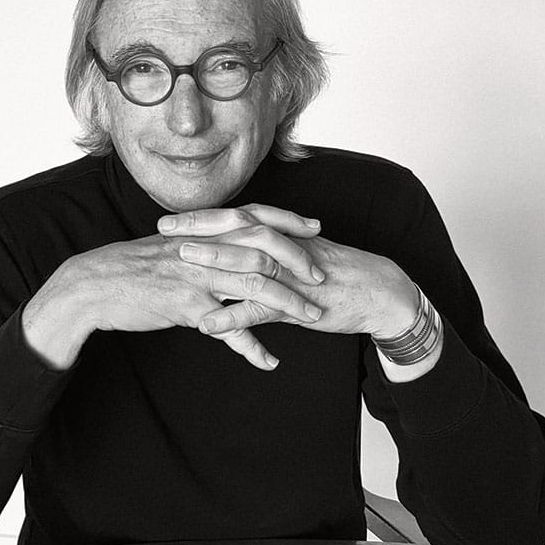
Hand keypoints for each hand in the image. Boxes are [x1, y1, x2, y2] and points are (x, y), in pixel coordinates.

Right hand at [23, 231, 322, 371]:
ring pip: (254, 286)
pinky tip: (269, 361)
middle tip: (322, 276)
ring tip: (313, 317)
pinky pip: (227, 329)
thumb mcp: (171, 246)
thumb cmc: (131, 266)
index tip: (315, 227)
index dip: (287, 220)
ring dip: (289, 304)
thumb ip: (201, 244)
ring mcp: (197, 276)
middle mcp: (204, 248)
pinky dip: (251, 347)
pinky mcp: (187, 306)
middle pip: (264, 248)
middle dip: (299, 262)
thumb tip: (225, 244)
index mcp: (202, 231)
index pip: (254, 215)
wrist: (95, 284)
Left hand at [159, 206, 417, 339]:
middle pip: (237, 231)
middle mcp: (285, 248)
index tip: (170, 220)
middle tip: (163, 231)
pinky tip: (208, 325)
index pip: (236, 219)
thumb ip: (269, 252)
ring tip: (179, 263)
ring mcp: (292, 274)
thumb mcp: (300, 255)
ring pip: (248, 263)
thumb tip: (238, 251)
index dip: (202, 219)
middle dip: (199, 230)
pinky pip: (262, 309)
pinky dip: (234, 316)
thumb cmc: (337, 274)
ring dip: (213, 261)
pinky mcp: (299, 304)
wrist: (380, 292)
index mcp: (283, 236)